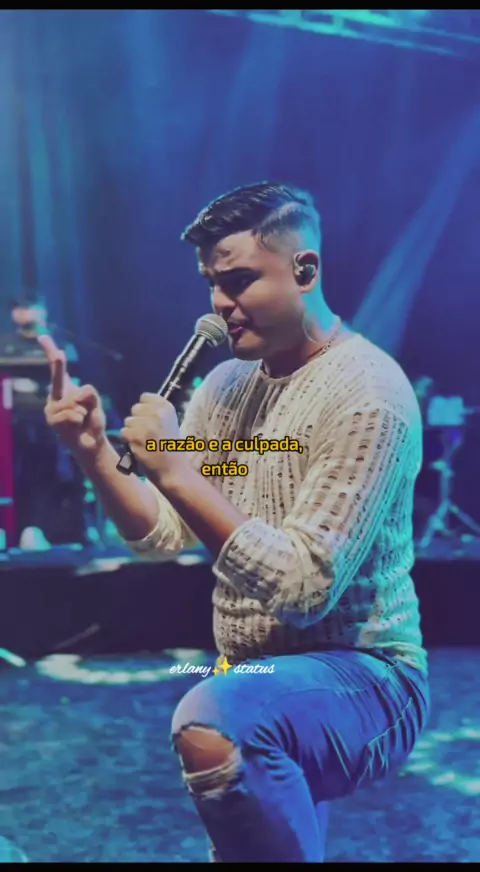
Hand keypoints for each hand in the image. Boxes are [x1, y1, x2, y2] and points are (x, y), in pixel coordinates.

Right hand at [39, 334, 105, 455]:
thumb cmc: (91, 421)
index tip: (43, 337)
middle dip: (58, 365)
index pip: (57, 369)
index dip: (50, 352)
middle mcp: (55, 396)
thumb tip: (77, 393)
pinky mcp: (52, 420)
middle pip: (57, 378)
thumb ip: (89, 393)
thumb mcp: (95, 402)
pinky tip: (77, 426)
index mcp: (65, 389)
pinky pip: (71, 413)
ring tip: (81, 419)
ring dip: (82, 410)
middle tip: (59, 354)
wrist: (90, 443)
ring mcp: (51, 408)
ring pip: (72, 401)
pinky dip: (79, 418)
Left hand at [121, 393, 187, 481]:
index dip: (144, 409)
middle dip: (137, 420)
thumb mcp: (170, 423)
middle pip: (135, 409)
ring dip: (132, 431)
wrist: (173, 469)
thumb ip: (156, 412)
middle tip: (146, 434)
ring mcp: (146, 425)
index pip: (145, 397)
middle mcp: (157, 413)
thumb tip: (139, 406)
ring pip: (128, 421)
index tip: (150, 420)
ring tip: (144, 441)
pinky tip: (139, 447)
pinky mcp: (136, 437)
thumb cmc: (170, 447)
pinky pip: (123, 433)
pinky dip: (128, 441)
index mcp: (167, 408)